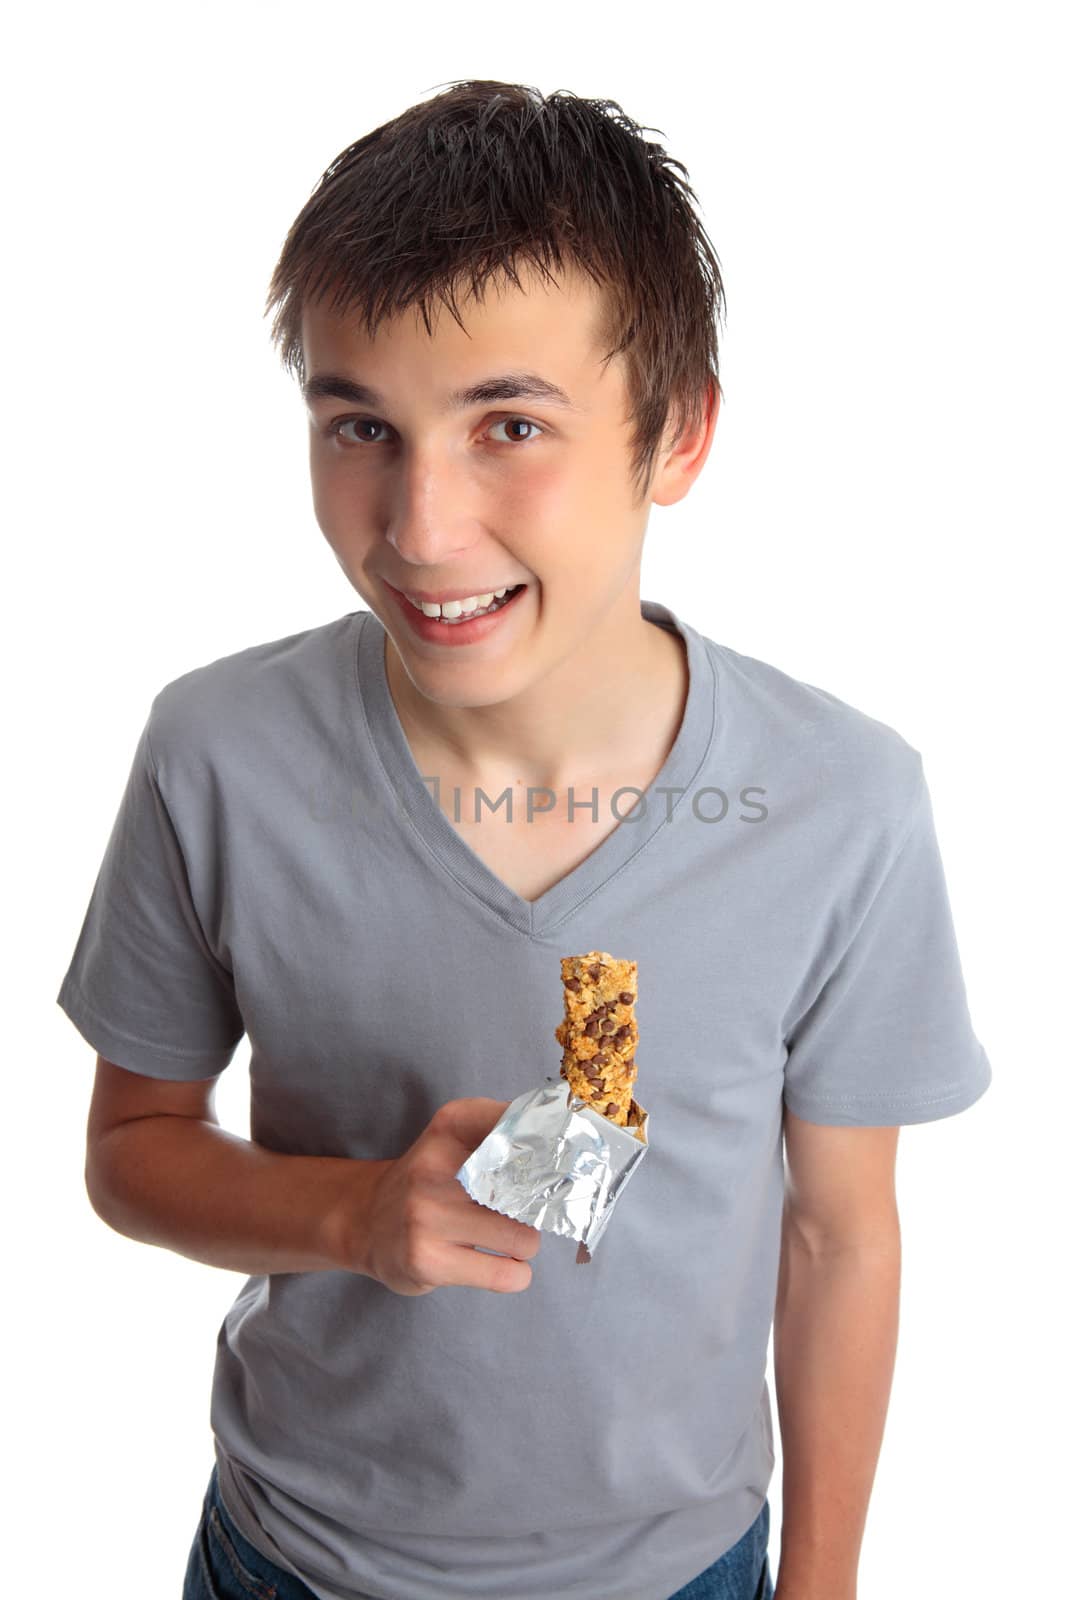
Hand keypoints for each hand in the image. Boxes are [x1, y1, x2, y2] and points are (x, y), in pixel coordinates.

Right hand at [344, 1097, 541, 1295]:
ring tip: (505, 1239)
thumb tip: (566, 1142)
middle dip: (536, 1206)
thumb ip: (502, 1133)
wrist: (363, 1221)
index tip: (558, 1159)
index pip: (521, 1126)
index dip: (551, 1146)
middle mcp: (435, 1167)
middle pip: (529, 1190)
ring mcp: (427, 1216)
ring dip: (525, 1244)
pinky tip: (497, 1264)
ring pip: (524, 1237)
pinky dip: (515, 1273)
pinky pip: (506, 1273)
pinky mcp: (428, 1260)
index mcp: (450, 1126)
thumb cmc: (427, 1182)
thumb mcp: (454, 1139)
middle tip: (523, 1210)